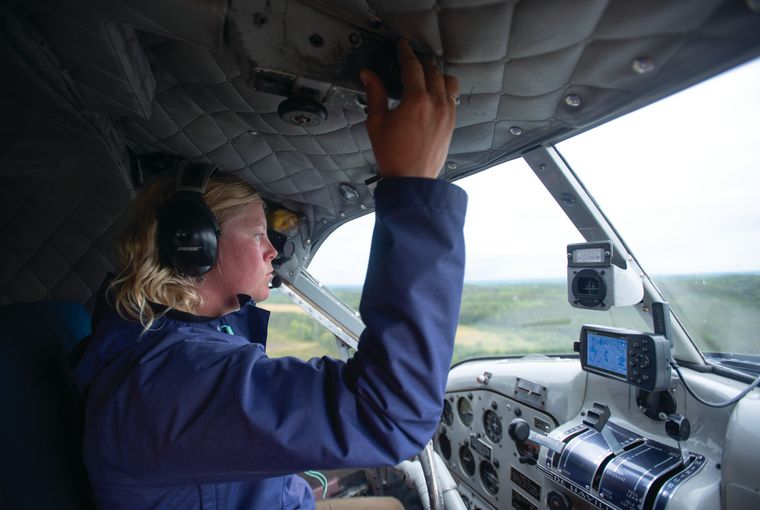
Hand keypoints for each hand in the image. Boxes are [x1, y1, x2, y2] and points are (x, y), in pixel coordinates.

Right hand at [360, 39, 458, 178]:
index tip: (402, 46)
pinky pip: (453, 96)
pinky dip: (444, 89)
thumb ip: (375, 94)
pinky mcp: (452, 122)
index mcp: (416, 101)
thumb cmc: (393, 155)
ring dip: (436, 73)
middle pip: (432, 70)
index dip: (406, 53)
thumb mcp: (376, 122)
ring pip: (447, 81)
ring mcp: (447, 113)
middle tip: (411, 59)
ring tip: (425, 74)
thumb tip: (368, 75)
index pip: (412, 66)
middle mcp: (436, 103)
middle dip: (420, 61)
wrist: (411, 179)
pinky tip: (435, 92)